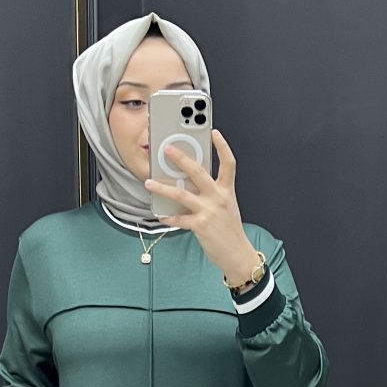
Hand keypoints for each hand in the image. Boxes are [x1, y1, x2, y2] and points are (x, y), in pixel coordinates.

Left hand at [144, 129, 260, 286]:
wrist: (237, 254)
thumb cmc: (230, 232)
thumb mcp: (227, 207)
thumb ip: (212, 194)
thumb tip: (191, 185)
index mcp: (227, 191)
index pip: (228, 163)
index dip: (222, 146)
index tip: (214, 132)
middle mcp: (218, 198)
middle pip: (198, 171)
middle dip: (181, 158)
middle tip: (167, 149)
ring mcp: (208, 211)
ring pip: (181, 194)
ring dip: (162, 187)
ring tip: (149, 183)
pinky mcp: (199, 226)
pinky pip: (179, 219)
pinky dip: (168, 217)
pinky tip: (161, 215)